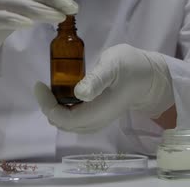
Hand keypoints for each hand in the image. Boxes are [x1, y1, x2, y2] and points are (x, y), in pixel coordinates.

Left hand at [34, 44, 174, 132]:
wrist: (149, 77)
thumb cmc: (131, 66)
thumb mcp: (114, 65)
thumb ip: (97, 79)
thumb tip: (79, 93)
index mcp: (99, 110)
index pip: (65, 119)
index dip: (48, 106)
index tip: (40, 85)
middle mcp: (97, 121)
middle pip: (63, 124)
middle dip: (48, 106)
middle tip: (42, 86)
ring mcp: (98, 121)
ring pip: (68, 124)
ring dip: (54, 109)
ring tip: (49, 89)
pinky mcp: (98, 117)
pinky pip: (74, 120)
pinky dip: (63, 110)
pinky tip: (62, 95)